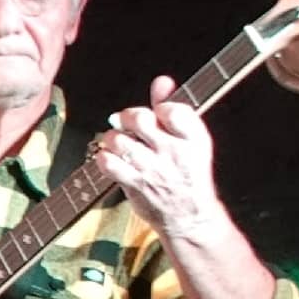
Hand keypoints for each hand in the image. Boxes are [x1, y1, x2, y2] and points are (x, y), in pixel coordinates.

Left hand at [96, 76, 224, 236]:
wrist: (189, 216)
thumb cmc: (188, 174)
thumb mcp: (190, 141)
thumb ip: (173, 108)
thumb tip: (161, 82)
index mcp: (194, 138)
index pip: (172, 109)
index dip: (160, 106)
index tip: (157, 114)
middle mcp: (174, 152)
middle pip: (140, 119)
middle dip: (128, 116)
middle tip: (126, 122)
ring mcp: (153, 170)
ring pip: (120, 139)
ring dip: (113, 137)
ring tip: (119, 142)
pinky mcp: (135, 184)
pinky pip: (108, 162)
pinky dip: (104, 156)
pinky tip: (112, 158)